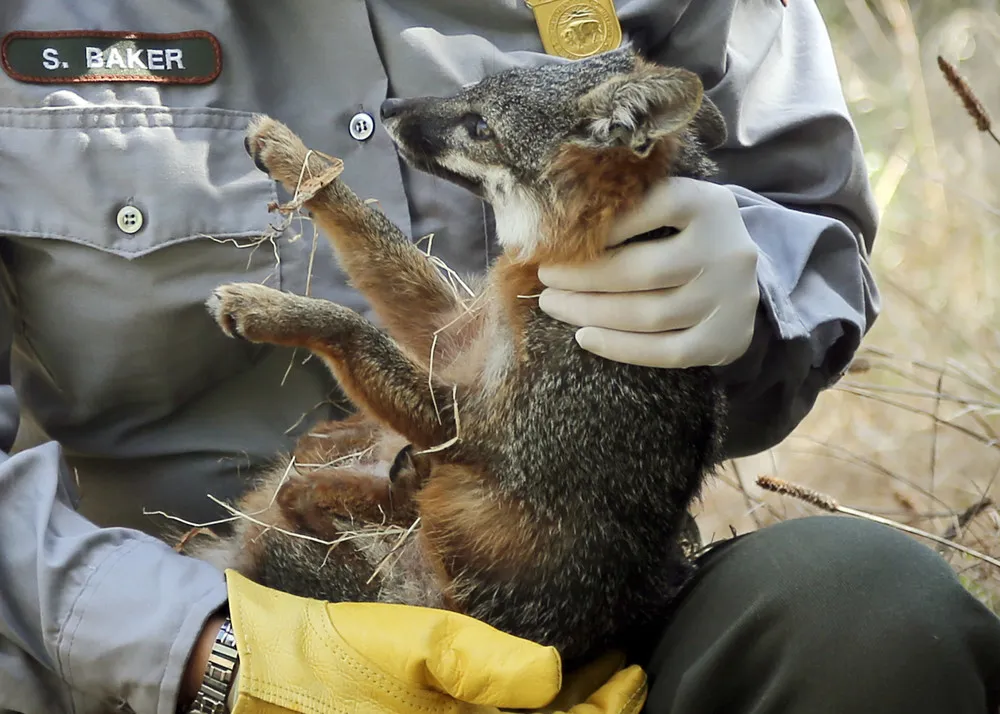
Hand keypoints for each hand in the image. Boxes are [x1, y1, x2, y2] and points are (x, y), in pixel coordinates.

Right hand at [219, 570, 646, 713]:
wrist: (260, 678)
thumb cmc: (334, 659)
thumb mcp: (409, 647)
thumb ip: (480, 664)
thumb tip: (551, 675)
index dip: (605, 710)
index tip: (631, 672)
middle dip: (595, 712)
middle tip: (624, 674)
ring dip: (565, 712)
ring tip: (595, 682)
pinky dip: (521, 708)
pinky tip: (533, 691)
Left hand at [538, 177, 759, 368]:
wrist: (739, 280)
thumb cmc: (684, 237)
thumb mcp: (672, 208)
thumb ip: (631, 206)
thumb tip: (556, 224)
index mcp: (710, 206)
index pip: (655, 206)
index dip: (607, 223)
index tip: (561, 236)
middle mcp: (726, 251)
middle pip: (645, 270)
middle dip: (585, 276)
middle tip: (546, 277)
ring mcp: (729, 300)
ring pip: (649, 314)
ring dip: (591, 312)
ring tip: (554, 304)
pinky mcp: (724, 340)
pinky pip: (665, 352)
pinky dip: (620, 347)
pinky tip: (585, 337)